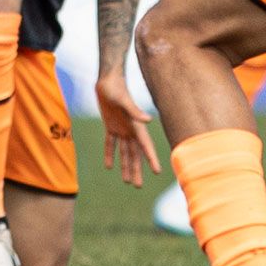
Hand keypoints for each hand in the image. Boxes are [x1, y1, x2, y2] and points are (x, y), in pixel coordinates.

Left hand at [96, 72, 160, 187]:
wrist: (107, 80)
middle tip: (137, 186)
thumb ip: (135, 111)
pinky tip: (109, 166)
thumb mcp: (123, 100)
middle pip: (135, 154)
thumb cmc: (116, 88)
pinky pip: (111, 143)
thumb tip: (148, 120)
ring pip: (125, 152)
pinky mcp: (111, 126)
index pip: (145, 146)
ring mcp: (121, 128)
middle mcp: (131, 129)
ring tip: (127, 181)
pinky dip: (110, 154)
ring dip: (126, 165)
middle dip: (136, 169)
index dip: (151, 159)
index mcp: (136, 125)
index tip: (157, 171)